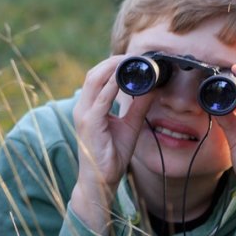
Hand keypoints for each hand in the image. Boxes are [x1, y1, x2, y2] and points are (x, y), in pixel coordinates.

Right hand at [69, 55, 152, 231]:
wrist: (100, 180)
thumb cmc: (111, 155)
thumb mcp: (129, 126)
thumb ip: (138, 106)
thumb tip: (152, 88)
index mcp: (90, 107)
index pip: (98, 77)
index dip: (113, 64)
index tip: (133, 58)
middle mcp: (83, 108)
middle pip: (94, 73)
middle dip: (113, 61)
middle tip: (134, 55)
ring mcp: (84, 115)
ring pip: (94, 81)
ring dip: (112, 68)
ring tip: (130, 62)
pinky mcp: (90, 124)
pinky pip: (100, 99)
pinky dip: (111, 86)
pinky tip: (125, 79)